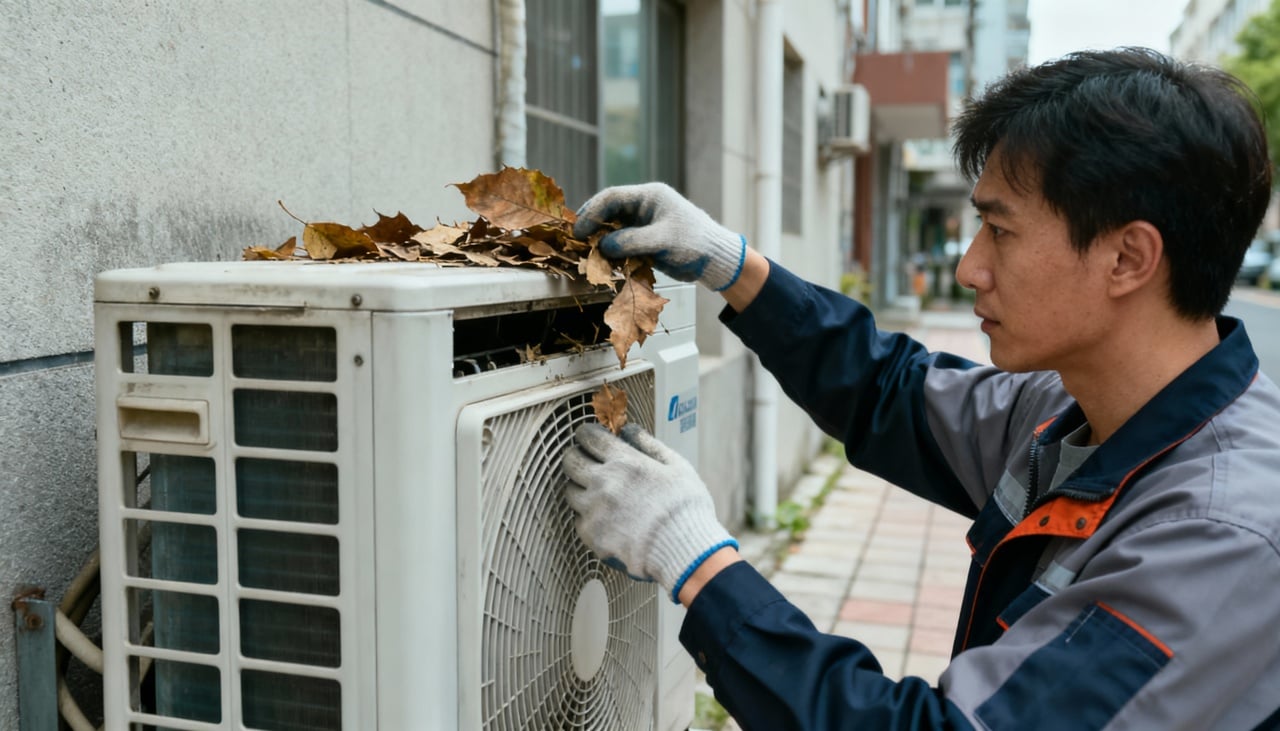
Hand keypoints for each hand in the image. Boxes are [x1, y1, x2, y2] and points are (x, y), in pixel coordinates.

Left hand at [562, 423, 737, 601]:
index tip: (590, 439)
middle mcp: (604, 482)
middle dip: (577, 457)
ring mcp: (595, 510)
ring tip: (600, 496)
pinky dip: (589, 518)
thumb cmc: (686, 509)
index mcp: (625, 461)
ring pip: (570, 491)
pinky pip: (578, 520)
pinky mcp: (592, 535)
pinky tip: (607, 520)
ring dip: (581, 489)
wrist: (684, 551)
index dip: (587, 434)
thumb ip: (649, 445)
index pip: (588, 436)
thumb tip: (629, 430)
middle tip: (589, 464)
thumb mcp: (677, 467)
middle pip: (570, 461)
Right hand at [573, 183, 747, 290]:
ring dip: (600, 240)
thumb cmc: (694, 242)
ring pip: (612, 229)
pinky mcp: (643, 241)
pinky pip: (620, 244)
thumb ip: (631, 241)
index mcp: (648, 196)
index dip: (592, 211)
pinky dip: (611, 252)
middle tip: (577, 242)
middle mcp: (643, 207)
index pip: (612, 197)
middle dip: (592, 225)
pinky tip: (604, 262)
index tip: (579, 230)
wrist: (714, 259)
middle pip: (608, 211)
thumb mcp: (662, 240)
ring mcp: (642, 224)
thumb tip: (602, 246)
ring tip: (588, 253)